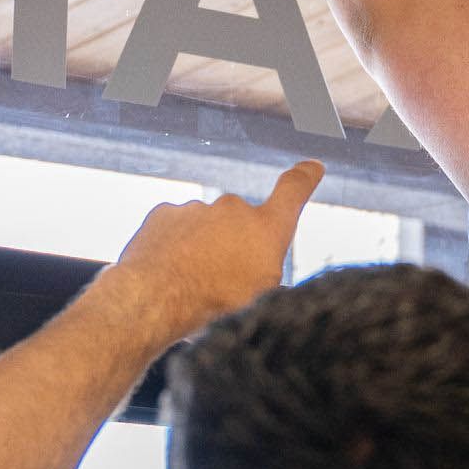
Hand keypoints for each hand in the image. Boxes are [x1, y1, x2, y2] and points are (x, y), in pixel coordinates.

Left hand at [111, 161, 324, 340]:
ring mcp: (197, 208)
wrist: (156, 298)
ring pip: (205, 228)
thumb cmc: (213, 301)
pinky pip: (176, 229)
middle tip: (221, 280)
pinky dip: (174, 247)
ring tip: (190, 282)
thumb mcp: (261, 296)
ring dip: (201, 248)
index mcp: (265, 228)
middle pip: (240, 223)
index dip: (304, 177)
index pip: (293, 191)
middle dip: (234, 244)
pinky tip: (168, 271)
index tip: (312, 167)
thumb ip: (267, 270)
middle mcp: (233, 209)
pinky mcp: (165, 213)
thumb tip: (262, 266)